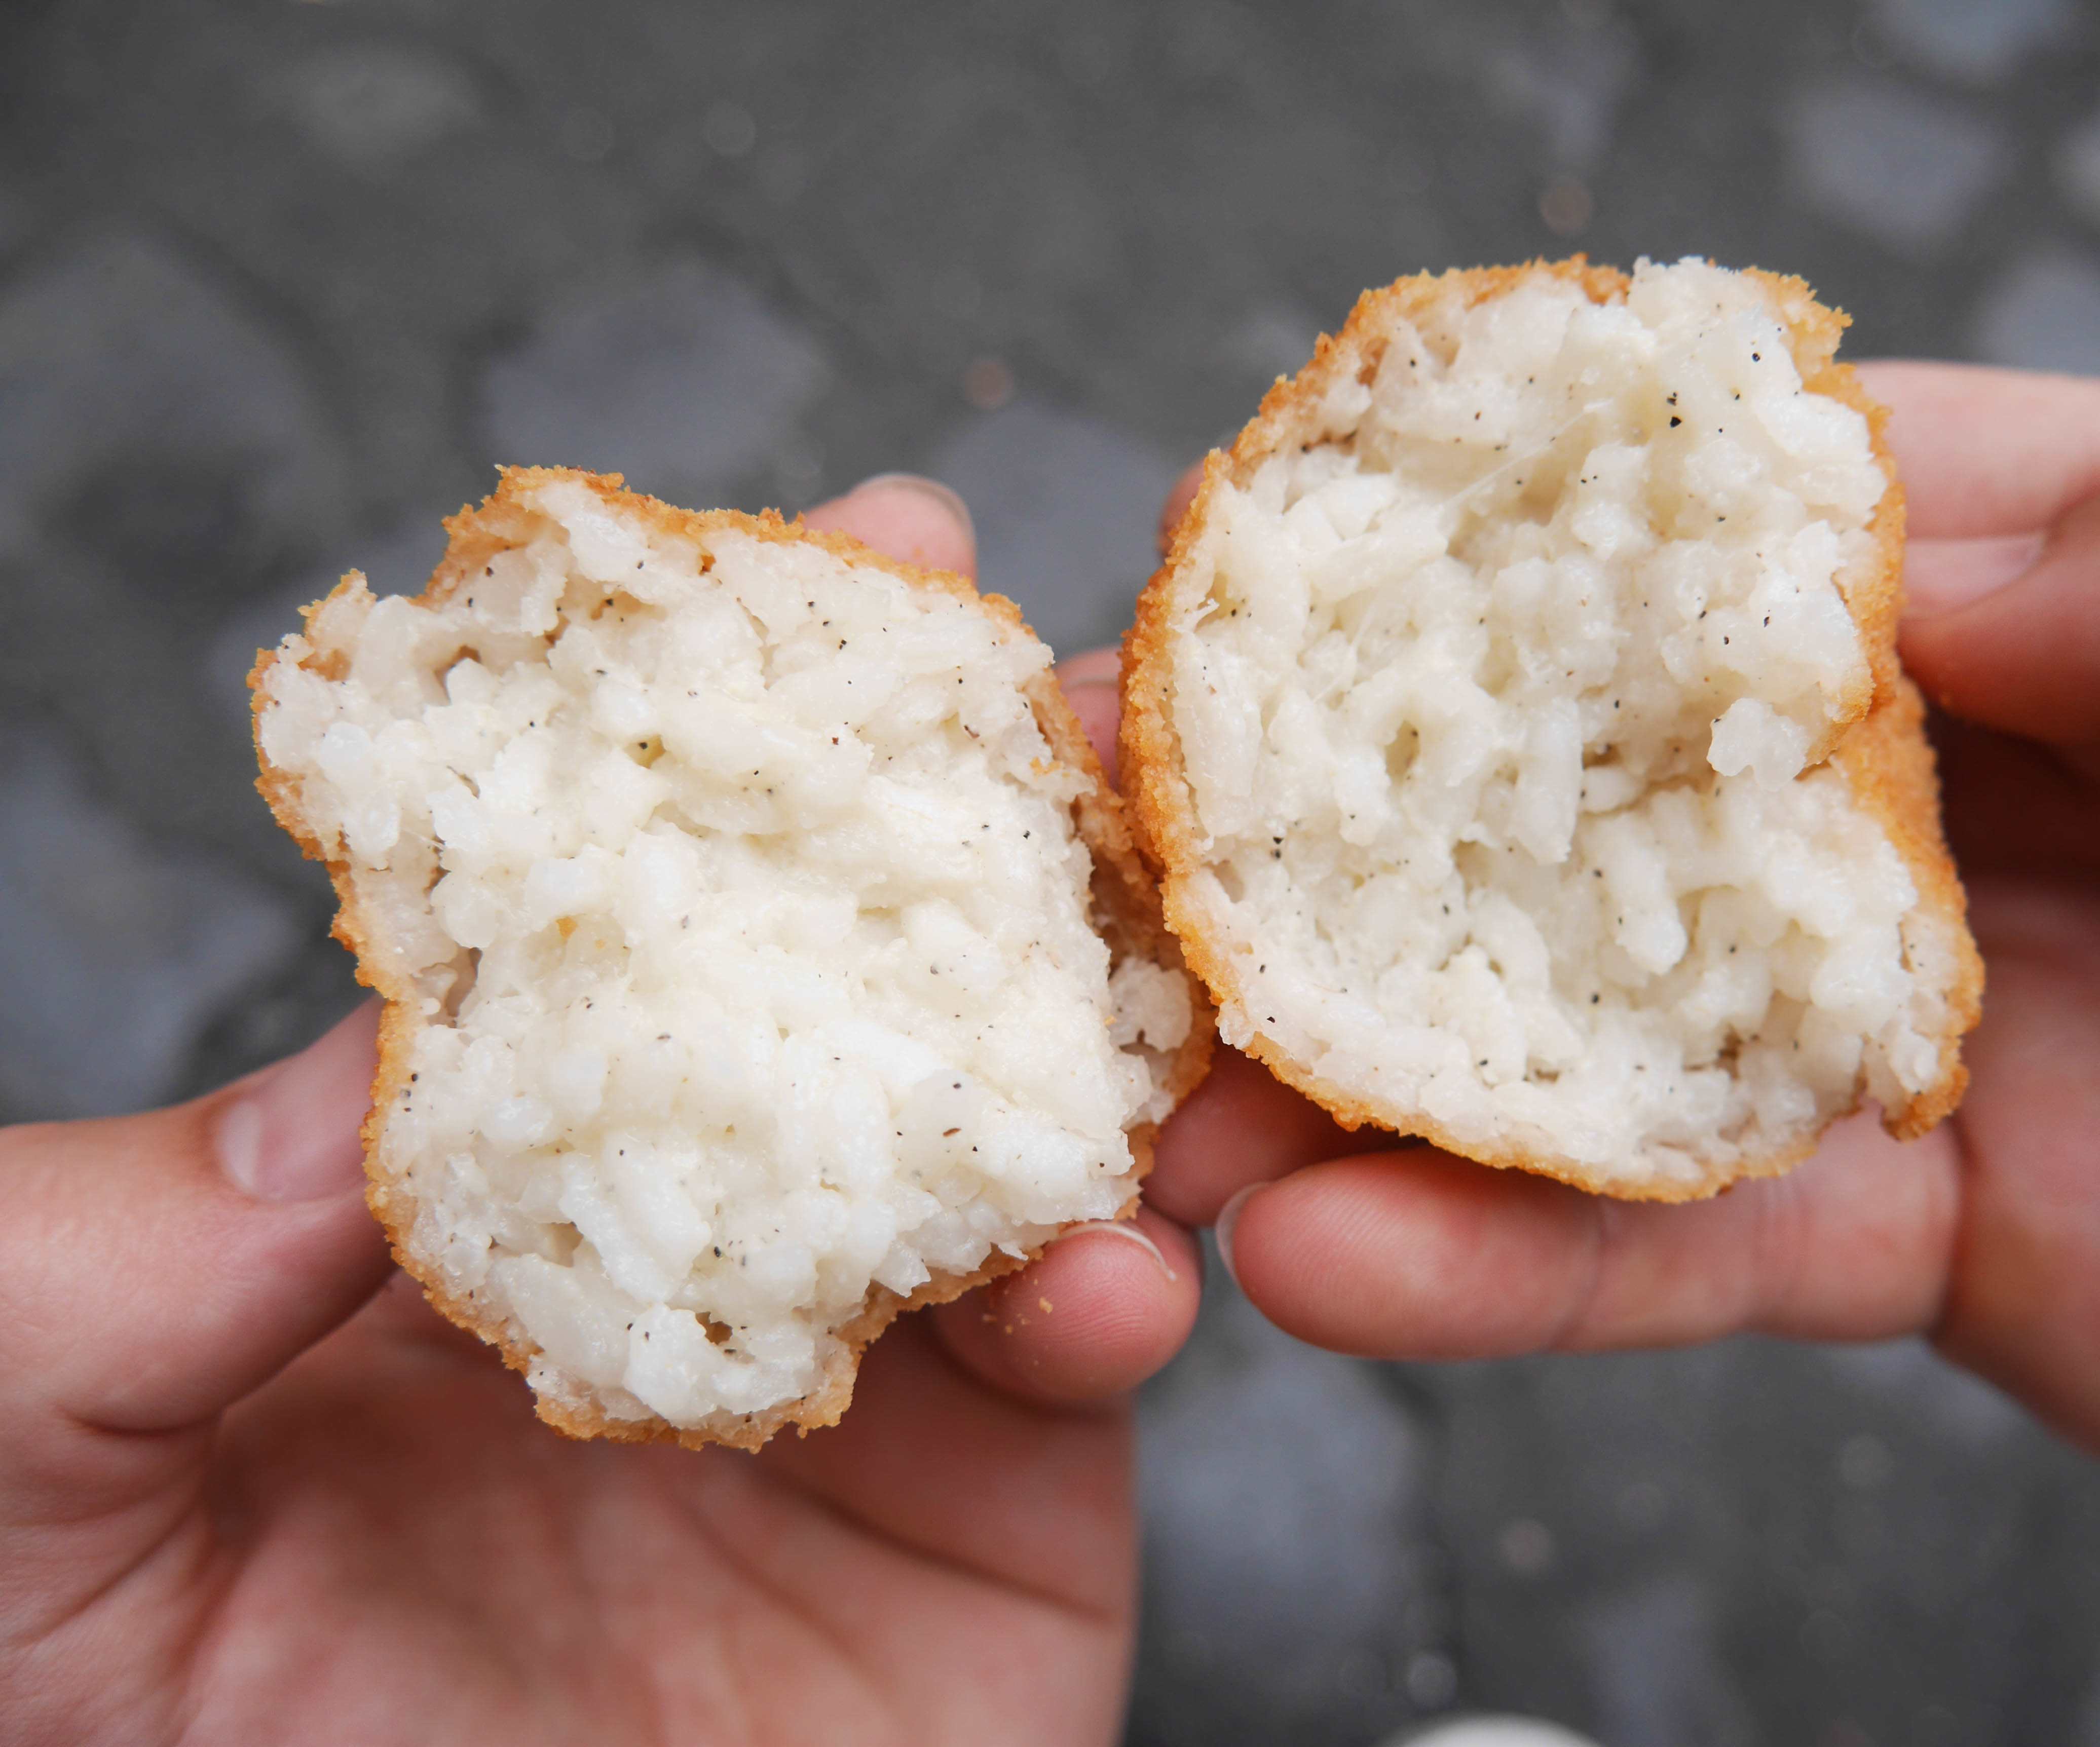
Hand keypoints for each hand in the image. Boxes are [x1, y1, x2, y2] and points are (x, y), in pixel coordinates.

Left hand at [0, 478, 1202, 1746]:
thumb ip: (121, 1254)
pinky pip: (1089, 1363)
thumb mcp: (8, 1476)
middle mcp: (699, 1238)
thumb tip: (368, 1058)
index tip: (857, 553)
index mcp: (472, 1194)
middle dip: (994, 829)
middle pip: (872, 988)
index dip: (731, 744)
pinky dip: (1120, 1289)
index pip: (625, 921)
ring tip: (1162, 955)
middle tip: (1074, 697)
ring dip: (1111, 1032)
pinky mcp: (1002, 1526)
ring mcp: (869, 1378)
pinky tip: (1109, 1273)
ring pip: (1025, 1141)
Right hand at [1133, 344, 2099, 1578]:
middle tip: (1141, 850)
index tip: (1306, 567)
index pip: (1786, 519)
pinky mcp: (1972, 1247)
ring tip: (1177, 1110)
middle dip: (1380, 818)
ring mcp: (1979, 1022)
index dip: (1540, 533)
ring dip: (1379, 1079)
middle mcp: (2030, 784)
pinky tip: (1341, 1263)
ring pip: (1621, 1028)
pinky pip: (1709, 1252)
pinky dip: (1519, 1272)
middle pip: (1640, 776)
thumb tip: (1922, 562)